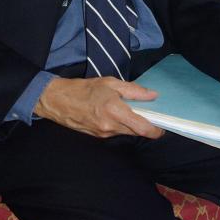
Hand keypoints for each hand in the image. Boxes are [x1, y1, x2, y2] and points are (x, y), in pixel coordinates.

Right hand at [34, 76, 164, 138]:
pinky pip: (114, 132)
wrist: (57, 100)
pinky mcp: (97, 136)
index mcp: (115, 111)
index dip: (156, 130)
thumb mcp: (109, 82)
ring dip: (130, 124)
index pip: (142, 128)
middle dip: (144, 125)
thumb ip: (133, 90)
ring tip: (127, 110)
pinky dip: (119, 125)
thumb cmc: (83, 88)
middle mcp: (110, 126)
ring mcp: (103, 134)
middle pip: (136, 132)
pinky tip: (113, 113)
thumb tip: (152, 95)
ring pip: (125, 132)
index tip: (162, 126)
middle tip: (147, 114)